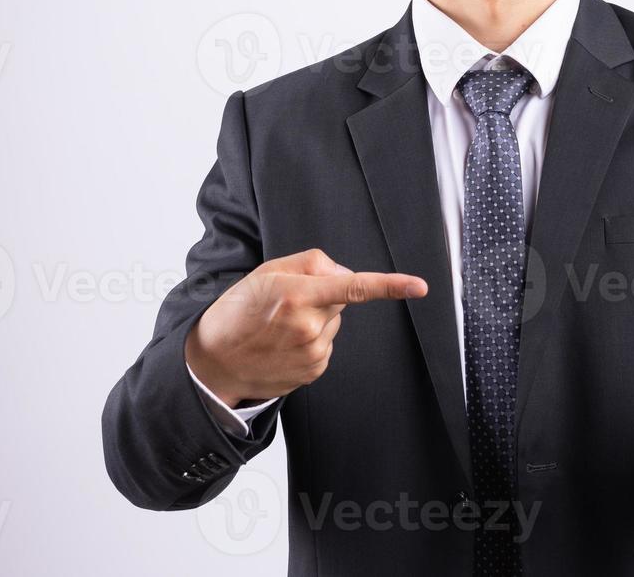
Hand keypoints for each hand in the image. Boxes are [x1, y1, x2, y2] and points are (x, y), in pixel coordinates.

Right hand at [184, 248, 426, 407]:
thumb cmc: (238, 311)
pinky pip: (327, 346)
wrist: (214, 361)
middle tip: (286, 304)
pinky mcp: (313, 371)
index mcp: (297, 295)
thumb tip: (344, 274)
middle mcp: (308, 326)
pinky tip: (284, 345)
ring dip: (317, 321)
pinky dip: (312, 341)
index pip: (354, 287)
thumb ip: (311, 263)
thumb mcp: (267, 271)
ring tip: (281, 328)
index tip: (419, 286)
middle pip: (342, 301)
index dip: (390, 286)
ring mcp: (312, 353)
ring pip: (334, 325)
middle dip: (324, 297)